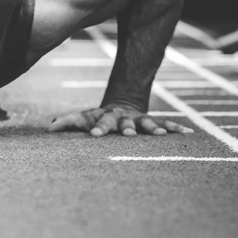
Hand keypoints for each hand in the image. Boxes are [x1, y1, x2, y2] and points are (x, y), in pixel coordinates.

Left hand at [46, 105, 192, 136]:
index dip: (96, 127)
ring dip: (152, 128)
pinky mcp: (152, 121)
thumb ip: (67, 122)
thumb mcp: (83, 118)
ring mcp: (138, 119)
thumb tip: (49, 127)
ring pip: (146, 123)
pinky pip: (166, 124)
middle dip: (124, 128)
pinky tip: (188, 133)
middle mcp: (121, 118)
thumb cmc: (98, 118)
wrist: (123, 102)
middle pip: (121, 122)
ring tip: (161, 134)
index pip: (96, 120)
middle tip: (128, 133)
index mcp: (102, 117)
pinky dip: (176, 128)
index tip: (94, 134)